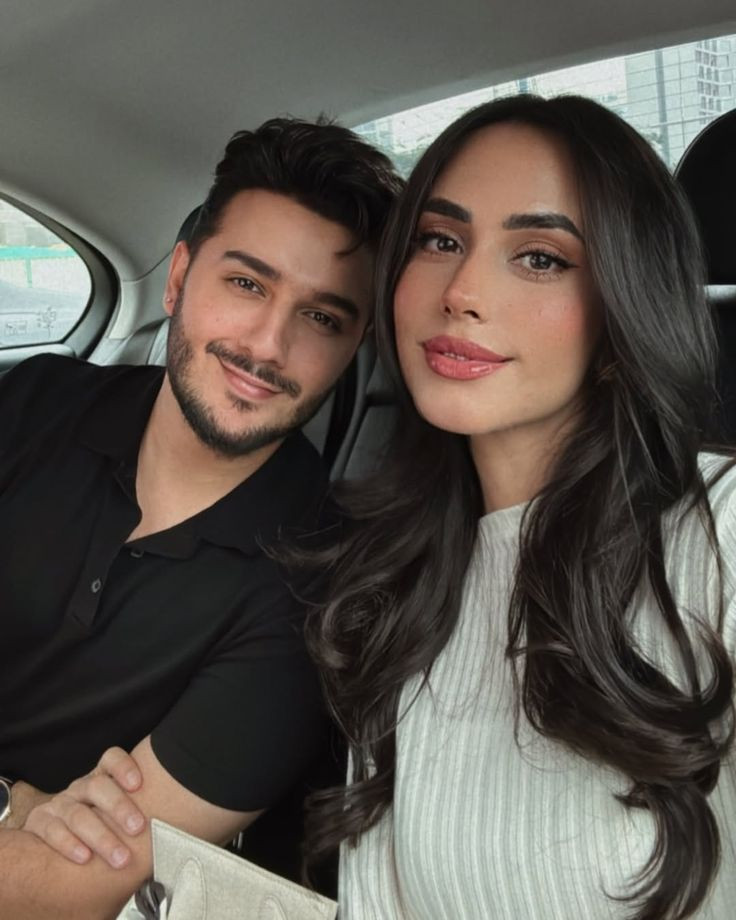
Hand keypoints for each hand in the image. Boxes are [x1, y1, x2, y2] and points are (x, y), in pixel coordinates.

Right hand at [23, 747, 145, 868]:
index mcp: (103, 777)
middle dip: (119, 807)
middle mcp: (81, 787)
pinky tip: (85, 857)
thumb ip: (143, 806)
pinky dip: (68, 845)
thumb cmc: (106, 826)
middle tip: (138, 828)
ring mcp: (59, 804)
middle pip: (97, 786)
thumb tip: (181, 814)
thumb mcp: (123, 812)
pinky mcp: (39, 823)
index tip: (139, 784)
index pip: (112, 758)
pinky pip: (52, 831)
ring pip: (77, 814)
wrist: (64, 842)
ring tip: (120, 858)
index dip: (124, 767)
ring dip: (100, 836)